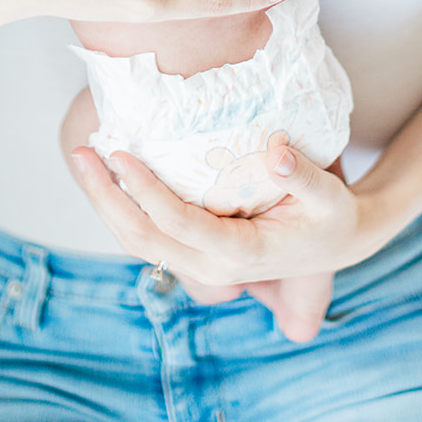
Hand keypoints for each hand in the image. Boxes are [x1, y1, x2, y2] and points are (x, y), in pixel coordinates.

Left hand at [72, 136, 382, 299]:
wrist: (340, 245)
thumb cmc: (334, 216)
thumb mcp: (331, 195)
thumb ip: (306, 176)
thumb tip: (277, 153)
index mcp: (242, 254)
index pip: (178, 224)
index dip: (145, 191)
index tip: (121, 155)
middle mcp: (215, 268)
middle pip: (145, 239)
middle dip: (106, 197)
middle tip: (82, 152)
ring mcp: (204, 268)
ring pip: (140, 244)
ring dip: (106, 204)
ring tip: (83, 159)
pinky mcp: (198, 257)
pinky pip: (150, 238)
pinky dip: (123, 208)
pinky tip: (108, 176)